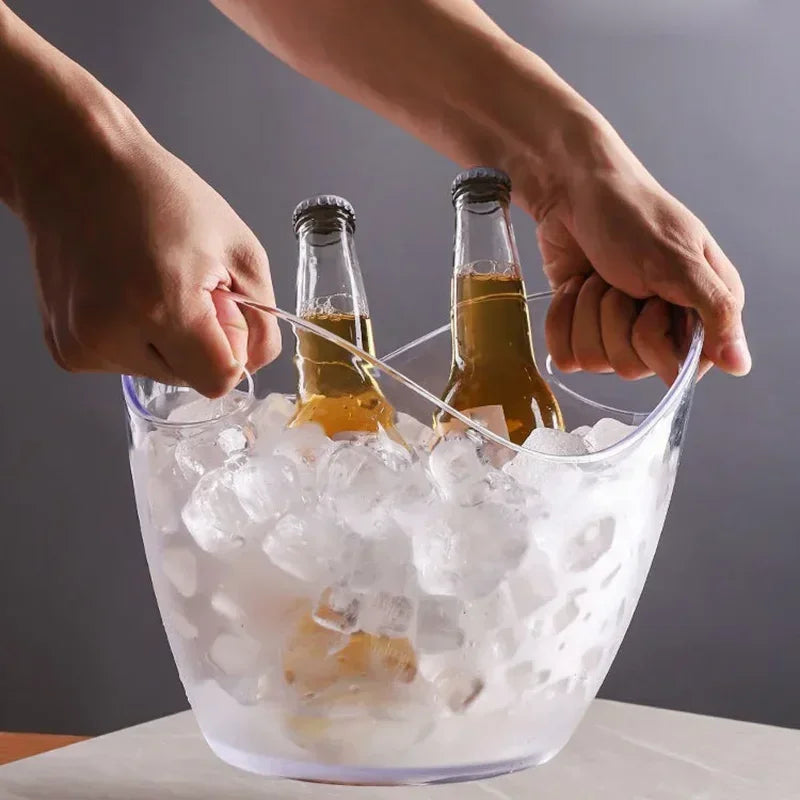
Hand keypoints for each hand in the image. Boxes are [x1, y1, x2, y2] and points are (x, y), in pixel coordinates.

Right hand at [15, 109, 279, 396]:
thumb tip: (255, 362)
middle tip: (183, 288)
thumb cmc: (157, 195)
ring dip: (167, 341)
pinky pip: (126, 363)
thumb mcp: (240, 249)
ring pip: (159, 373)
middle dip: (199, 344)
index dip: (230, 348)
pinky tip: (124, 295)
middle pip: (190, 380)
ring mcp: (82, 345)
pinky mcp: (66, 349)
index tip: (219, 309)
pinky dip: (135, 339)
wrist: (76, 168)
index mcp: (161, 307)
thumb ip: (260, 320)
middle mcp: (112, 335)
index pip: (220, 380)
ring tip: (149, 285)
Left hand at [534, 124, 748, 384]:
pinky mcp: (579, 329)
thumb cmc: (633, 216)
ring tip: (598, 276)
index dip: (656, 338)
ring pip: (592, 360)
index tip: (653, 301)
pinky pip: (564, 353)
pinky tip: (574, 286)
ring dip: (587, 309)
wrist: (574, 192)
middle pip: (629, 367)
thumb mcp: (682, 261)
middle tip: (621, 279)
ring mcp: (616, 332)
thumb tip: (740, 364)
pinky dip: (562, 315)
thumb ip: (716, 312)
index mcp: (699, 313)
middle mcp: (660, 329)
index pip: (679, 369)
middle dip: (615, 316)